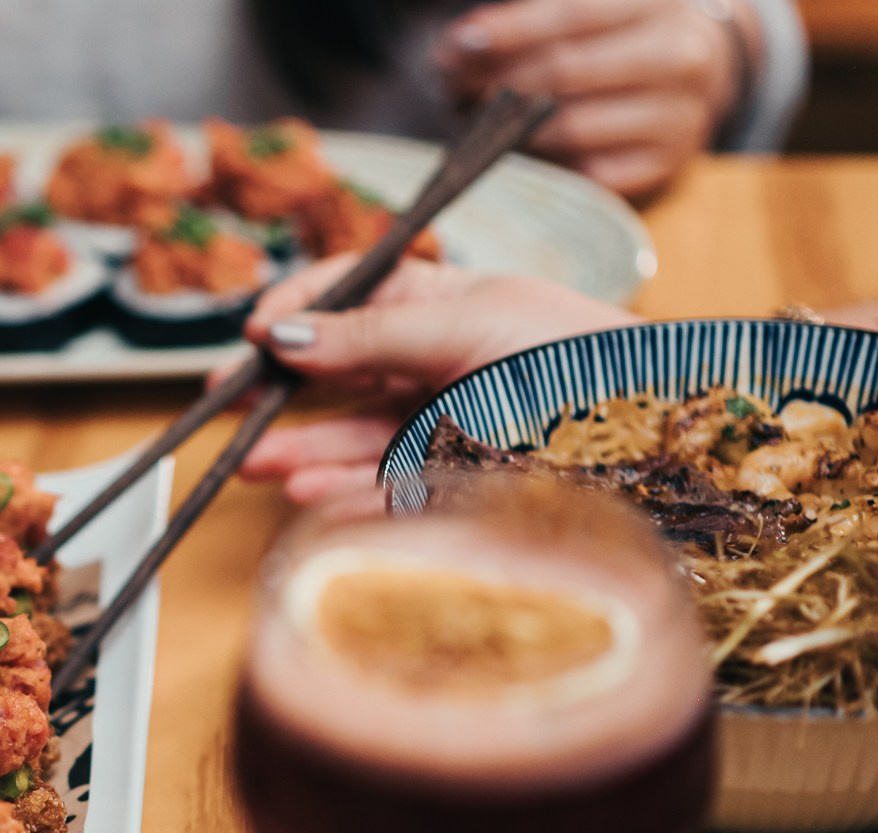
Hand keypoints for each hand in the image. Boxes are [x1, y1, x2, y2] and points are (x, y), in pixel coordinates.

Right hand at [234, 255, 634, 504]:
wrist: (652, 427)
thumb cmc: (572, 352)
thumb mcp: (466, 324)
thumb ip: (372, 333)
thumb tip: (283, 330)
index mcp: (439, 301)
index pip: (348, 294)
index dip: (298, 308)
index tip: (256, 331)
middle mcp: (432, 359)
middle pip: (336, 371)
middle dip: (277, 388)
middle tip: (224, 401)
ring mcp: (439, 421)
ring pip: (350, 435)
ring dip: (299, 449)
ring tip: (252, 463)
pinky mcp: (451, 479)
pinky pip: (382, 486)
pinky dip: (340, 492)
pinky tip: (304, 492)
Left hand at [436, 0, 748, 199]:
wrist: (690, 70)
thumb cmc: (617, 32)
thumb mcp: (586, 8)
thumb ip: (527, 20)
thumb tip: (458, 49)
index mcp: (658, 3)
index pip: (573, 13)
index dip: (510, 30)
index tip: (459, 44)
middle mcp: (680, 56)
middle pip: (568, 71)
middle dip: (500, 81)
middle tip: (456, 89)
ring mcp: (680, 114)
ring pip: (574, 127)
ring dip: (515, 129)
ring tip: (485, 121)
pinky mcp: (669, 163)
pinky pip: (591, 173)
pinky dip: (553, 164)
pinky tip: (529, 150)